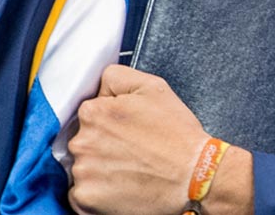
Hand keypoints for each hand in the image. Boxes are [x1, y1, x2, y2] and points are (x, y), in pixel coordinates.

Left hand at [67, 65, 251, 214]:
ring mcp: (82, 172)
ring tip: (130, 170)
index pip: (88, 114)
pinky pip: (81, 195)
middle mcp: (81, 142)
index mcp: (94, 112)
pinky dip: (97, 193)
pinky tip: (121, 187)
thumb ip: (116, 76)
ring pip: (81, 168)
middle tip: (131, 151)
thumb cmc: (177, 135)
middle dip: (102, 146)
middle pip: (82, 141)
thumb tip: (97, 85)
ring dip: (99, 169)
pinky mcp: (85, 199)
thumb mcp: (154, 88)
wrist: (194, 176)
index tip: (126, 132)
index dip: (109, 122)